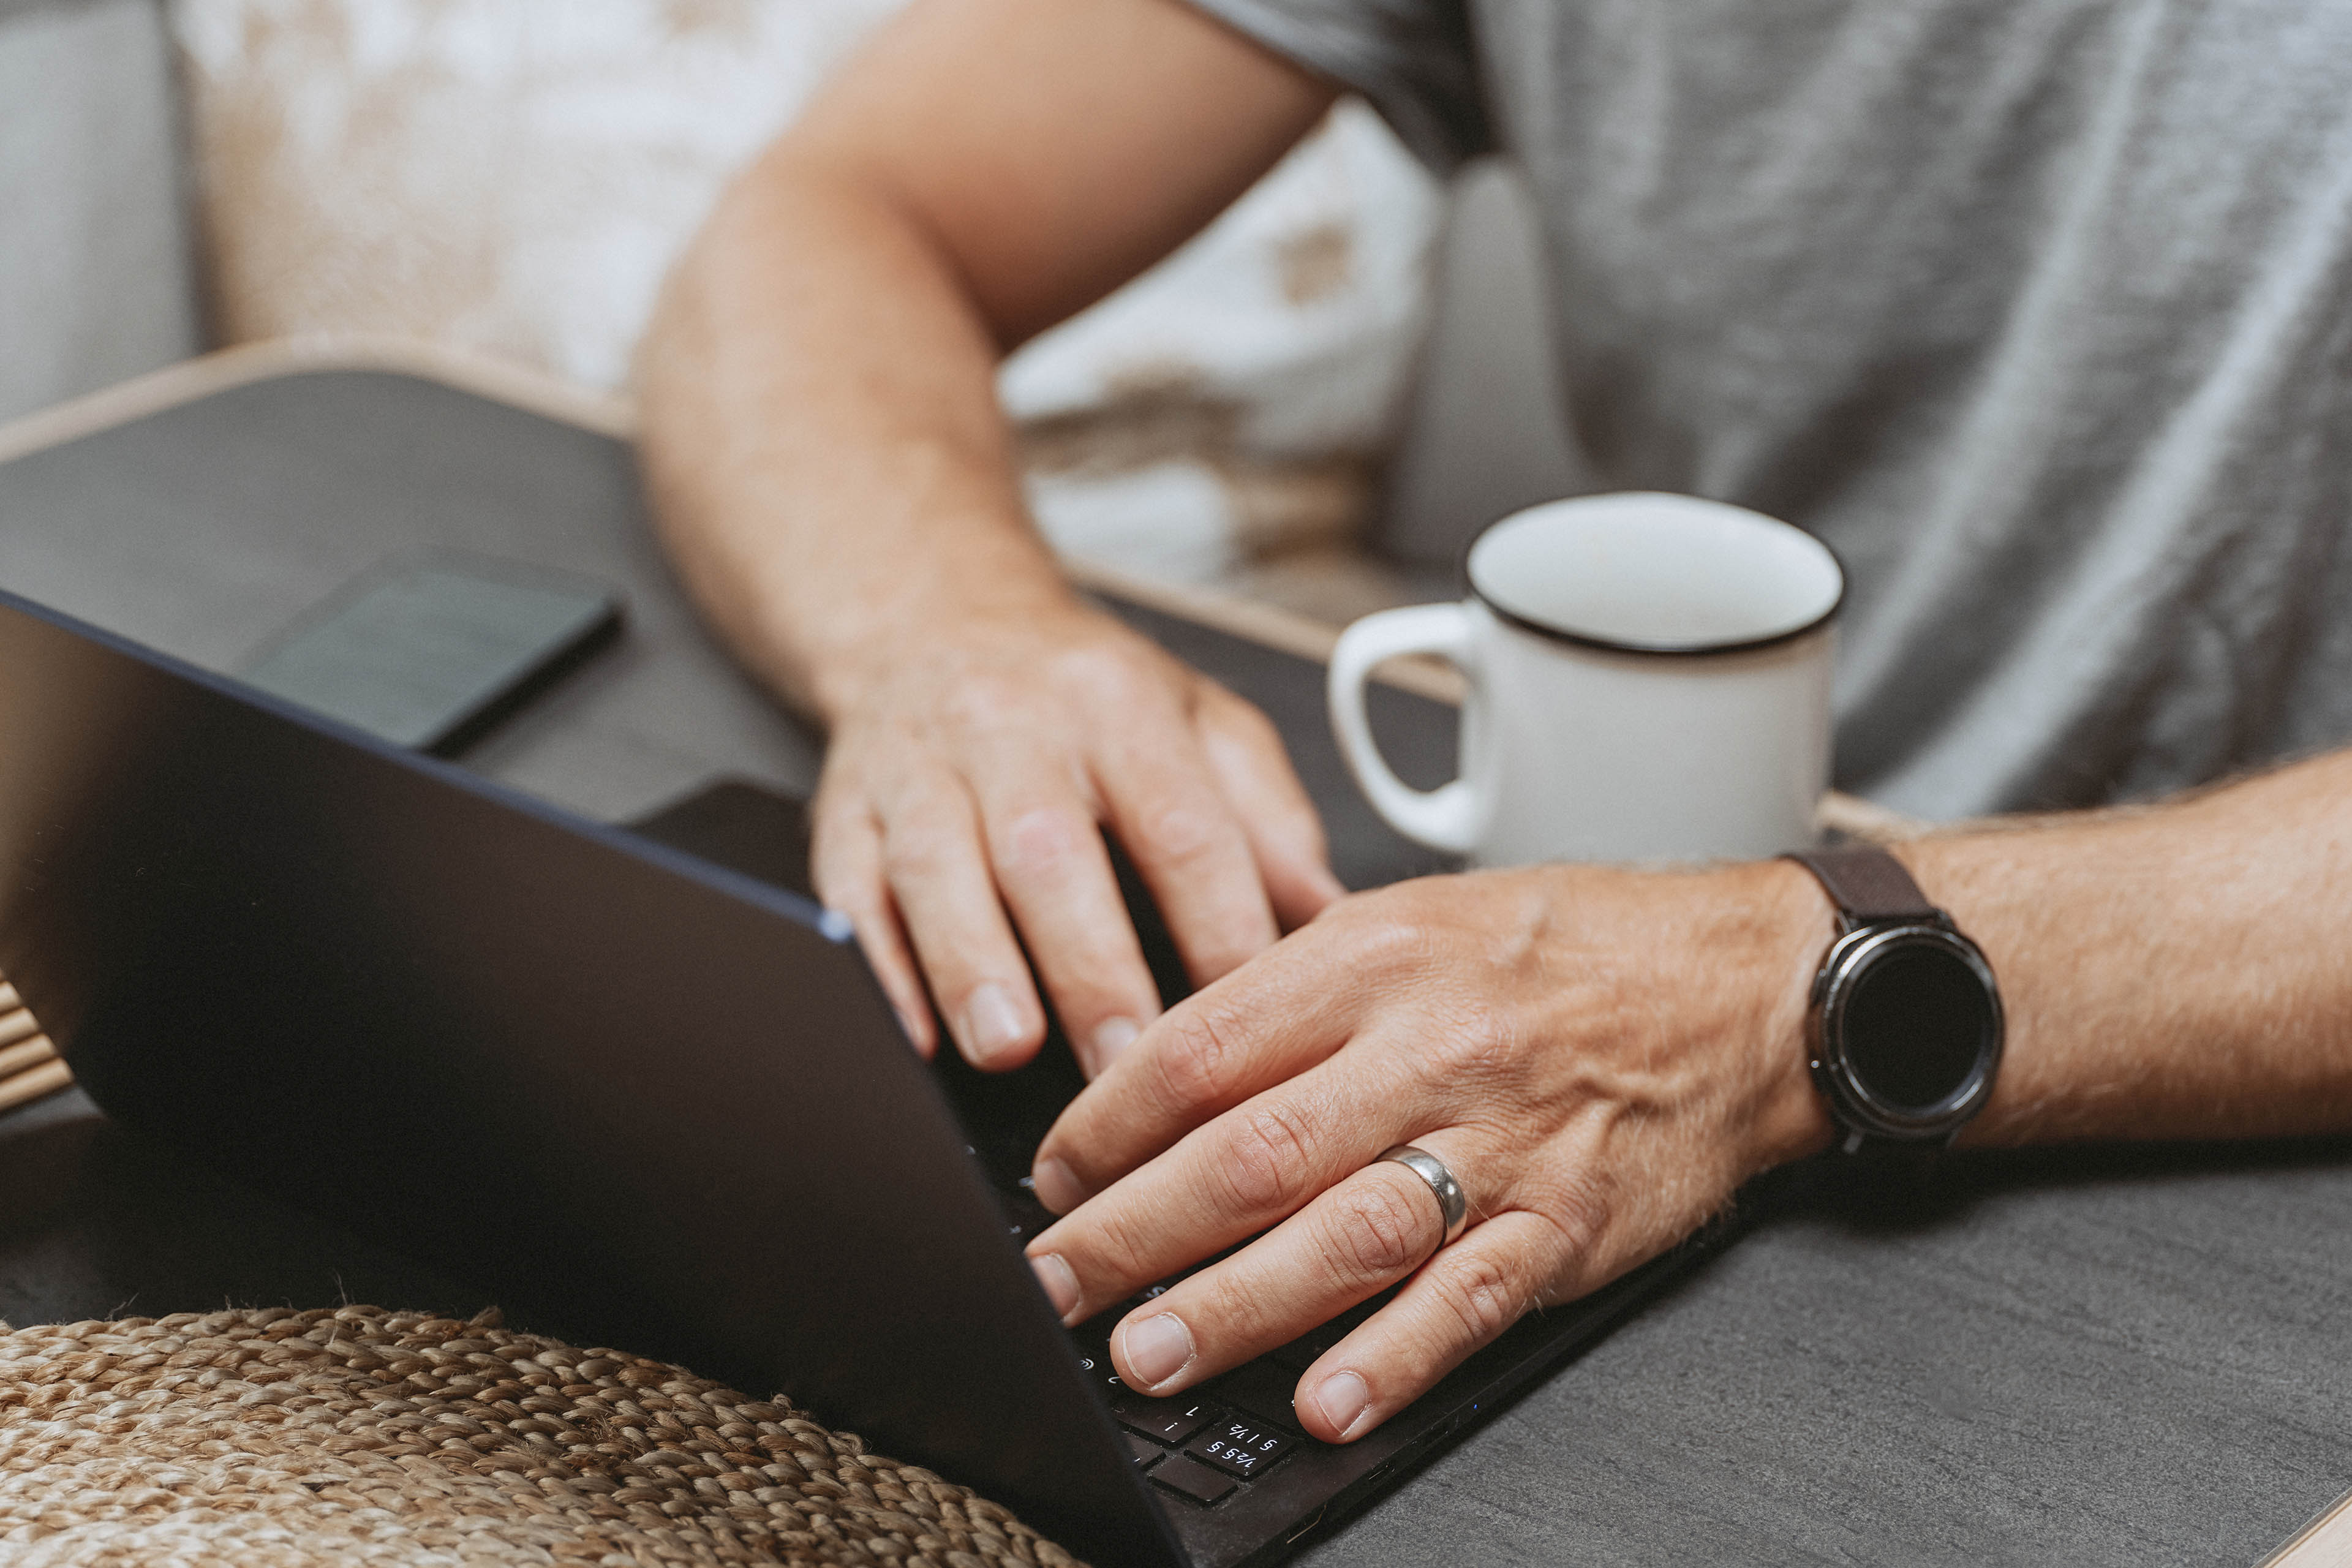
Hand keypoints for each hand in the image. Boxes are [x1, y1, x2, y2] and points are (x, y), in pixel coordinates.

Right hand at [809, 598, 1343, 1074]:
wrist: (937, 618)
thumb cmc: (1084, 694)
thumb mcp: (1202, 719)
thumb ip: (1271, 817)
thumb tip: (1332, 923)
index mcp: (1120, 706)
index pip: (1179, 821)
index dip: (1214, 921)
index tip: (1244, 1013)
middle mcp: (1013, 728)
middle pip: (1050, 850)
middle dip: (1089, 966)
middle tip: (1125, 1067)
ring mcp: (918, 767)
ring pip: (937, 866)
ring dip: (972, 964)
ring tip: (1010, 1049)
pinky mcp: (844, 809)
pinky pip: (851, 888)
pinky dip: (878, 965)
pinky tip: (910, 1032)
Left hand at [1020, 860, 1836, 1440]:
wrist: (1748, 984)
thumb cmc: (1572, 947)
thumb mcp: (1416, 917)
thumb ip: (1297, 990)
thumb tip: (1167, 1068)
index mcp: (1375, 957)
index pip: (1201, 1050)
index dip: (1105, 1124)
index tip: (1056, 1176)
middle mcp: (1430, 1047)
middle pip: (1248, 1152)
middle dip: (1131, 1230)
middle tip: (1056, 1283)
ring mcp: (1502, 1142)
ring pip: (1341, 1233)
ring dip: (1232, 1306)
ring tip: (1146, 1352)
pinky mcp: (1569, 1222)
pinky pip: (1470, 1299)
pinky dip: (1395, 1357)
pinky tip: (1326, 1401)